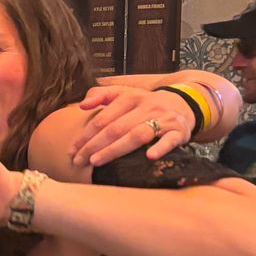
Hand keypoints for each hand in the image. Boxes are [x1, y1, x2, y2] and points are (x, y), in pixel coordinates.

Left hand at [70, 86, 190, 166]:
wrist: (183, 103)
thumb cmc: (145, 104)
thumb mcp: (125, 94)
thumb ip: (102, 95)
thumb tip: (82, 105)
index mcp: (130, 98)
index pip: (103, 118)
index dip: (86, 135)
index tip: (72, 150)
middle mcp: (146, 107)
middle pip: (116, 128)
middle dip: (94, 145)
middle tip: (79, 160)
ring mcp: (163, 119)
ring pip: (138, 134)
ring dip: (116, 149)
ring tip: (97, 161)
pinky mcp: (178, 131)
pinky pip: (170, 140)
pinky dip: (160, 147)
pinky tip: (149, 156)